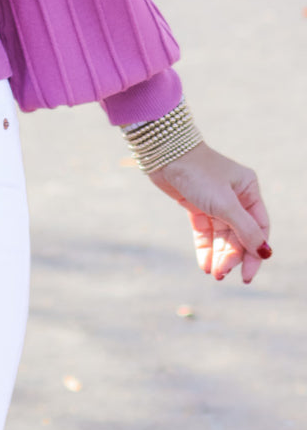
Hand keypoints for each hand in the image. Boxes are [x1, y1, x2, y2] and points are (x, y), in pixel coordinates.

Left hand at [148, 141, 270, 284]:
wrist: (164, 154)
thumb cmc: (198, 173)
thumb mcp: (225, 204)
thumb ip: (246, 230)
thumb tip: (265, 253)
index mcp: (248, 190)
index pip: (258, 229)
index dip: (254, 253)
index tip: (246, 275)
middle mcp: (235, 196)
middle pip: (239, 235)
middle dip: (231, 256)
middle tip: (222, 274)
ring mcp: (215, 201)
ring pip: (221, 235)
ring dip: (218, 255)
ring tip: (213, 273)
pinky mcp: (196, 204)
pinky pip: (205, 231)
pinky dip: (205, 247)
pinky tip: (204, 264)